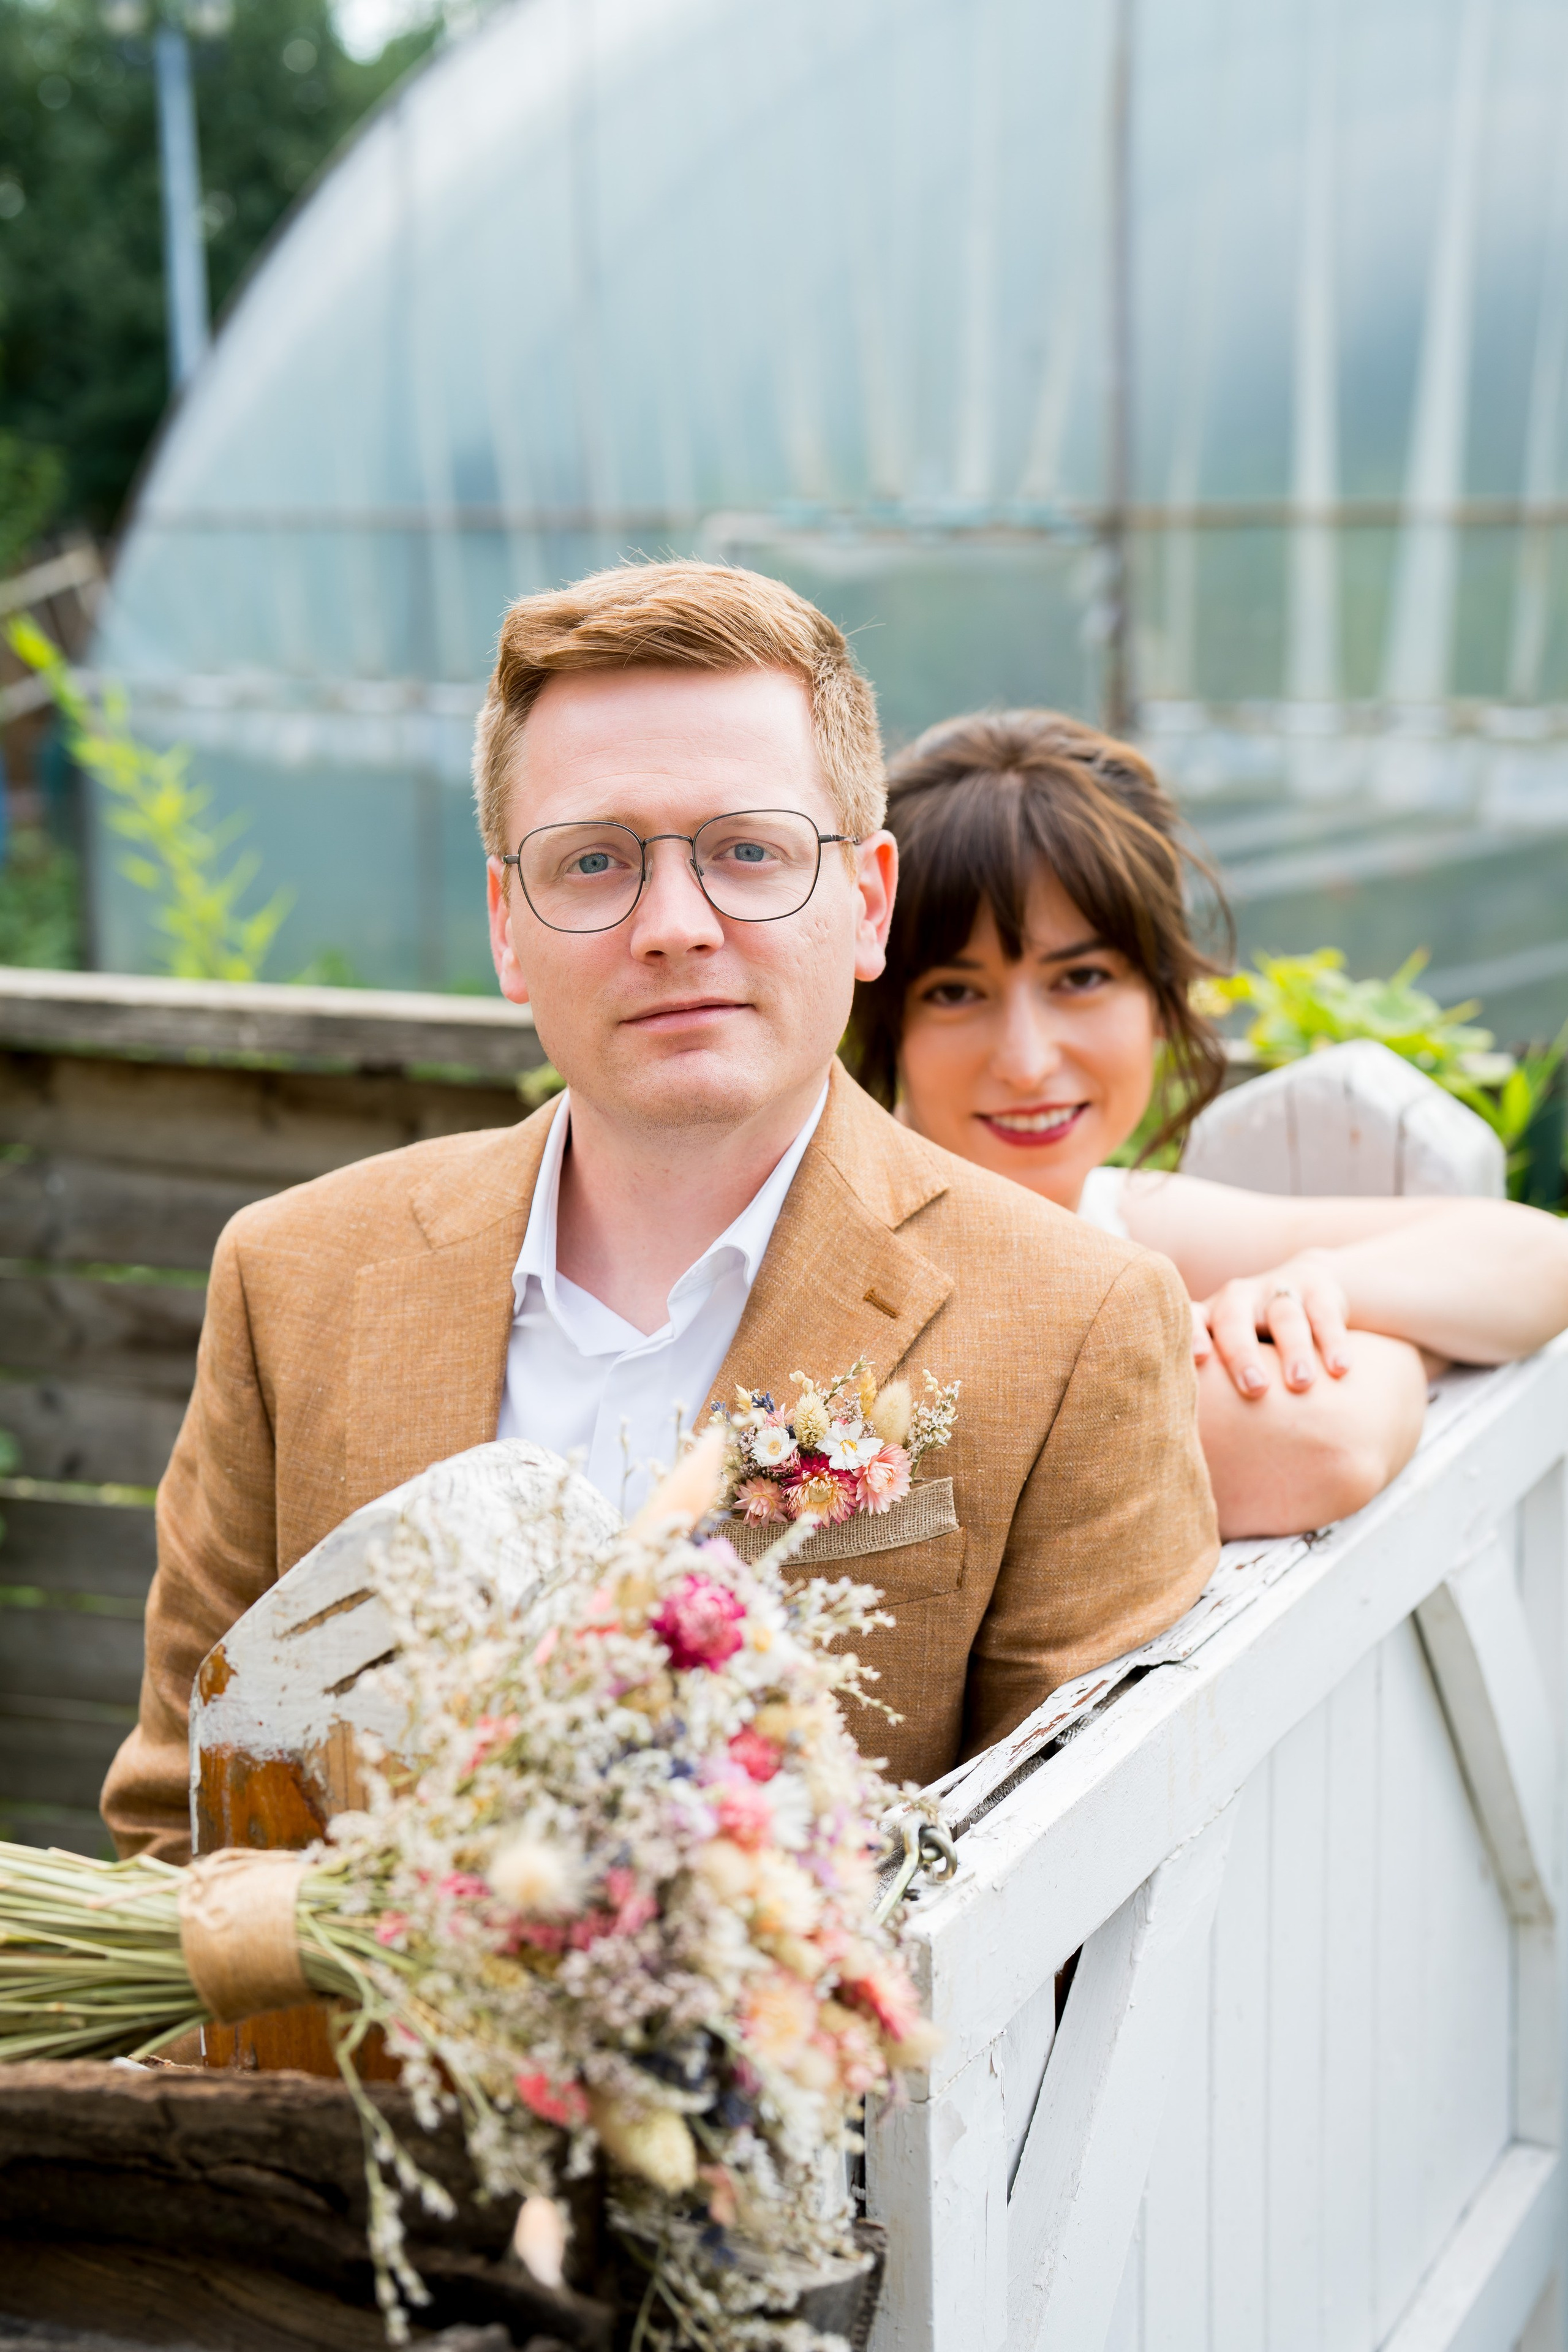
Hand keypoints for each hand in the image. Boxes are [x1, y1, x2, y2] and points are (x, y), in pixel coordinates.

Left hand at [1192, 1251, 1352, 1398]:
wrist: (1306, 1289)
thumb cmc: (1254, 1345)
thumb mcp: (1230, 1358)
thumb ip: (1214, 1392)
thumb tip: (1196, 1455)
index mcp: (1209, 1316)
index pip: (1190, 1319)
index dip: (1191, 1336)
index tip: (1197, 1360)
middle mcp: (1237, 1299)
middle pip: (1234, 1321)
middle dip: (1242, 1355)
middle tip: (1254, 1389)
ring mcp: (1276, 1290)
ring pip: (1284, 1316)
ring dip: (1293, 1350)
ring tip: (1302, 1384)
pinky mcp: (1317, 1290)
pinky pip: (1324, 1313)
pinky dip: (1333, 1341)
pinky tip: (1340, 1369)